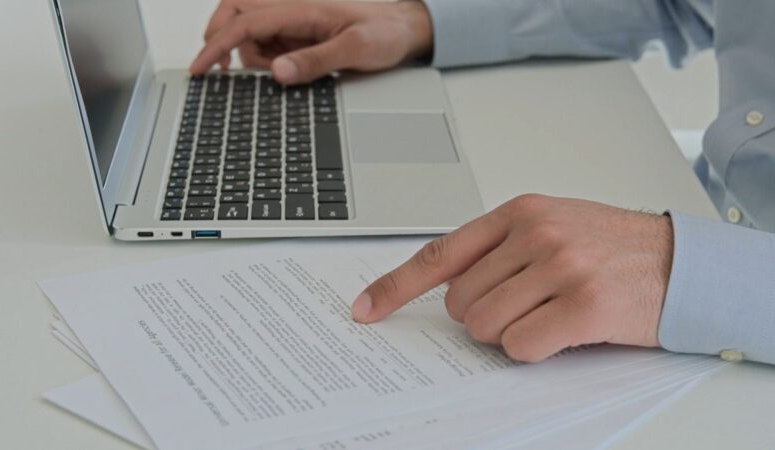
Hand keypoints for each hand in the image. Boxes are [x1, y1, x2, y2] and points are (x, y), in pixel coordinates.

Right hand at [190, 0, 433, 84]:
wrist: (402, 30)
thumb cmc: (384, 33)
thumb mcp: (356, 50)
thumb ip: (316, 61)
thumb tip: (278, 72)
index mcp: (301, 8)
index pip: (245, 21)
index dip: (217, 44)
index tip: (201, 67)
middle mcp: (291, 10)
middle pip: (234, 13)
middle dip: (220, 40)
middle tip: (219, 70)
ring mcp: (292, 23)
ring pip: (248, 34)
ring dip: (249, 56)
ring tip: (280, 71)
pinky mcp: (296, 35)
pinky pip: (266, 45)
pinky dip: (265, 60)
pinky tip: (286, 69)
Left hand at [351, 194, 673, 361]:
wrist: (680, 261)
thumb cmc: (610, 246)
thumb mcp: (550, 226)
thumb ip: (497, 249)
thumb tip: (444, 286)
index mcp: (518, 213)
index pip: (440, 254)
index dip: (395, 286)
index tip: (365, 308)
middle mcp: (535, 234)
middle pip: (459, 302)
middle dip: (482, 316)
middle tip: (525, 305)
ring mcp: (560, 266)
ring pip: (484, 326)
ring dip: (510, 333)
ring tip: (548, 313)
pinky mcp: (583, 304)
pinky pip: (520, 346)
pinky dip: (534, 349)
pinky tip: (563, 331)